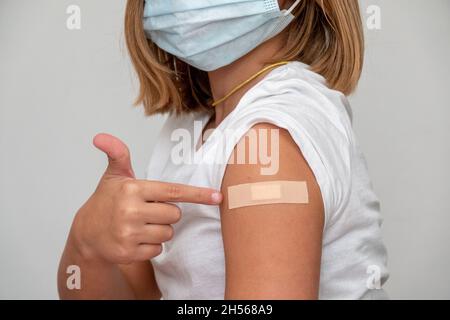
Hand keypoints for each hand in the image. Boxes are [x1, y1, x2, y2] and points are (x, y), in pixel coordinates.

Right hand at [71, 133, 221, 264]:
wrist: (85, 234)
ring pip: (168, 233)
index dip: (197, 194)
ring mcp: (129, 233)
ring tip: (140, 225)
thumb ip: (117, 154)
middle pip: (175, 214)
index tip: (217, 197)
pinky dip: (151, 246)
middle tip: (148, 211)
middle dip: (166, 214)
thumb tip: (100, 136)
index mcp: (132, 189)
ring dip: (160, 230)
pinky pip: (158, 249)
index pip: (173, 191)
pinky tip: (135, 239)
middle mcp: (131, 211)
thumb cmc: (106, 202)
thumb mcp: (113, 176)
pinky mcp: (129, 252)